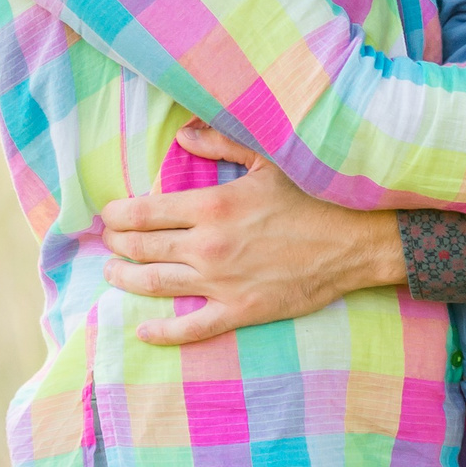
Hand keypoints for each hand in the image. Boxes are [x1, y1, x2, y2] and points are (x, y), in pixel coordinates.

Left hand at [100, 124, 405, 344]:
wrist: (356, 241)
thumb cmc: (314, 196)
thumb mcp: (268, 160)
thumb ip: (221, 144)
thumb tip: (182, 136)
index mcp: (213, 206)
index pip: (145, 212)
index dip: (118, 214)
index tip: (109, 213)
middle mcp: (209, 246)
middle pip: (143, 247)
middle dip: (118, 244)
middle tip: (109, 241)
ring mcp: (222, 283)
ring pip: (156, 284)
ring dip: (127, 278)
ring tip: (113, 272)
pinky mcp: (240, 311)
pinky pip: (190, 327)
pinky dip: (162, 331)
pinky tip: (143, 328)